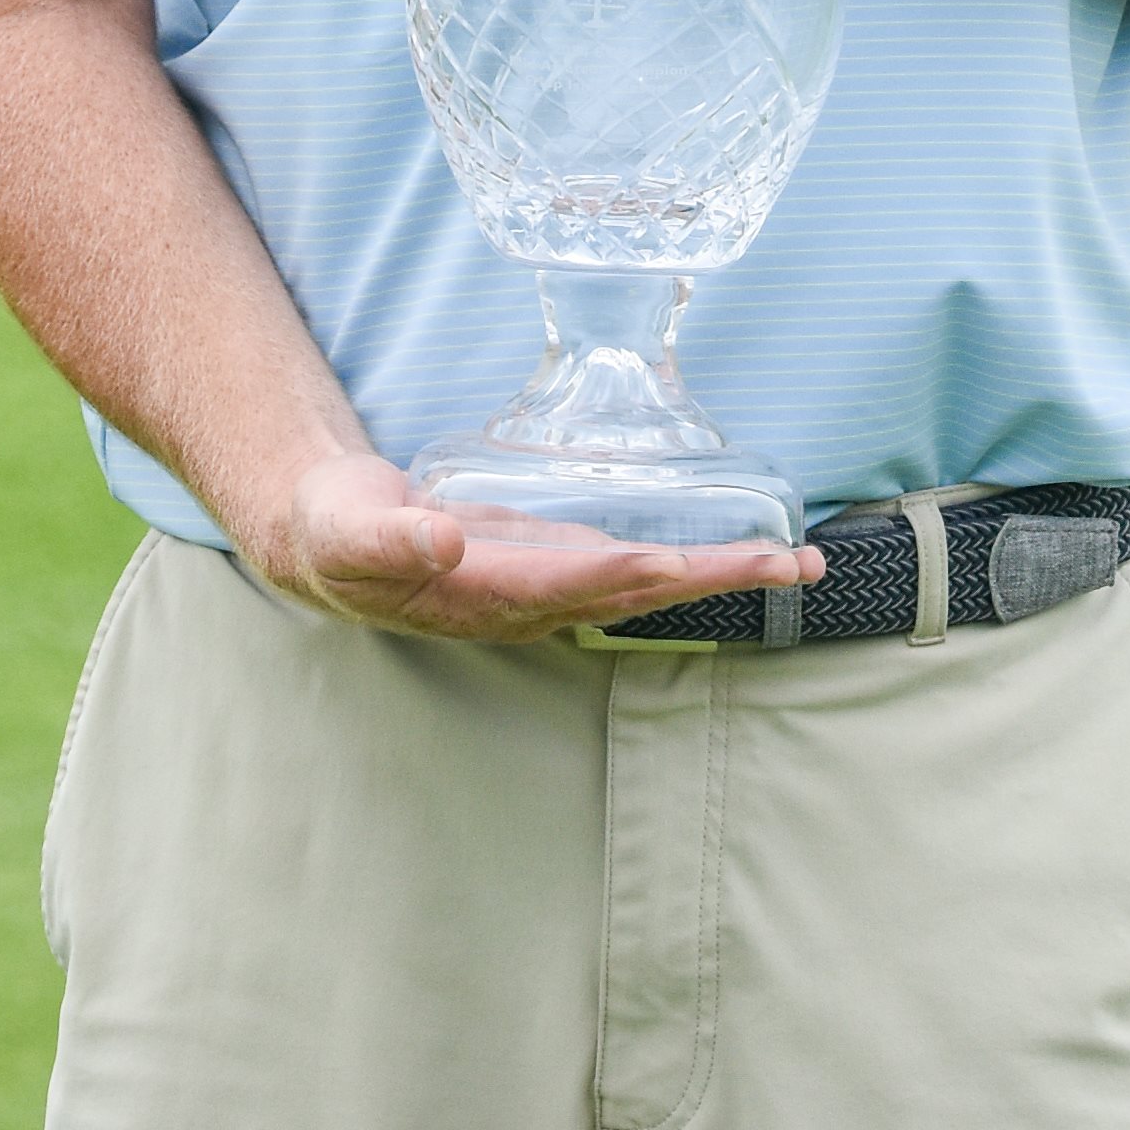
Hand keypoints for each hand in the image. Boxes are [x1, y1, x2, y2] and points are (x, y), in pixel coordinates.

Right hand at [240, 448, 820, 643]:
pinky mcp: (550, 559)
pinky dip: (684, 556)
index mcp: (490, 591)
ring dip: (719, 572)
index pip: (584, 579)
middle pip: (642, 589)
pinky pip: (631, 563)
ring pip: (647, 581)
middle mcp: (533, 598)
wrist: (330, 542)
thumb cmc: (337, 535)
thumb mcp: (349, 531)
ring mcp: (547, 584)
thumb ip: (393, 535)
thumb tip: (447, 536)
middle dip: (719, 578)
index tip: (699, 562)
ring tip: (794, 561)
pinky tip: (727, 549)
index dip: (643, 570)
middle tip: (800, 566)